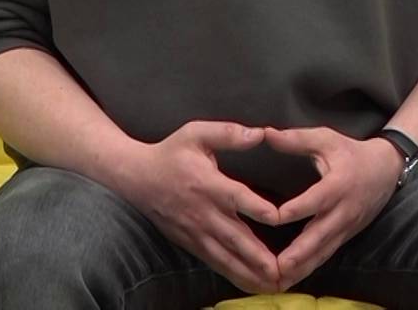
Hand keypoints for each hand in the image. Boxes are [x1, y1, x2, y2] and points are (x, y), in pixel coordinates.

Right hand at [109, 121, 283, 293]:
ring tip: (273, 284)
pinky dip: (234, 275)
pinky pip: (216, 262)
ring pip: (226, 256)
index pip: (236, 197)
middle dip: (257, 255)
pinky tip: (252, 285)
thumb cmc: (170, 153)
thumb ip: (228, 133)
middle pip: (234, 236)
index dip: (256, 207)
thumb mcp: (196, 133)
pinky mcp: (192, 243)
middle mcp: (204, 212)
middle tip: (281, 269)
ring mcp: (197, 231)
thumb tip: (260, 133)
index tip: (277, 217)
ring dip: (249, 271)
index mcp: (208, 183)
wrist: (136, 178)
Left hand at [265, 126, 403, 290]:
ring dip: (303, 266)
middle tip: (278, 266)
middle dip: (299, 252)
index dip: (296, 209)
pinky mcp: (345, 235)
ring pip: (324, 251)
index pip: (316, 200)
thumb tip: (266, 134)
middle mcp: (343, 210)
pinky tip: (293, 277)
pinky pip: (327, 254)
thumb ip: (296, 139)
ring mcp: (346, 226)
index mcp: (338, 184)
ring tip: (280, 280)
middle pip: (320, 234)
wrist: (386, 169)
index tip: (274, 218)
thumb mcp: (326, 139)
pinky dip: (310, 267)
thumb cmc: (351, 152)